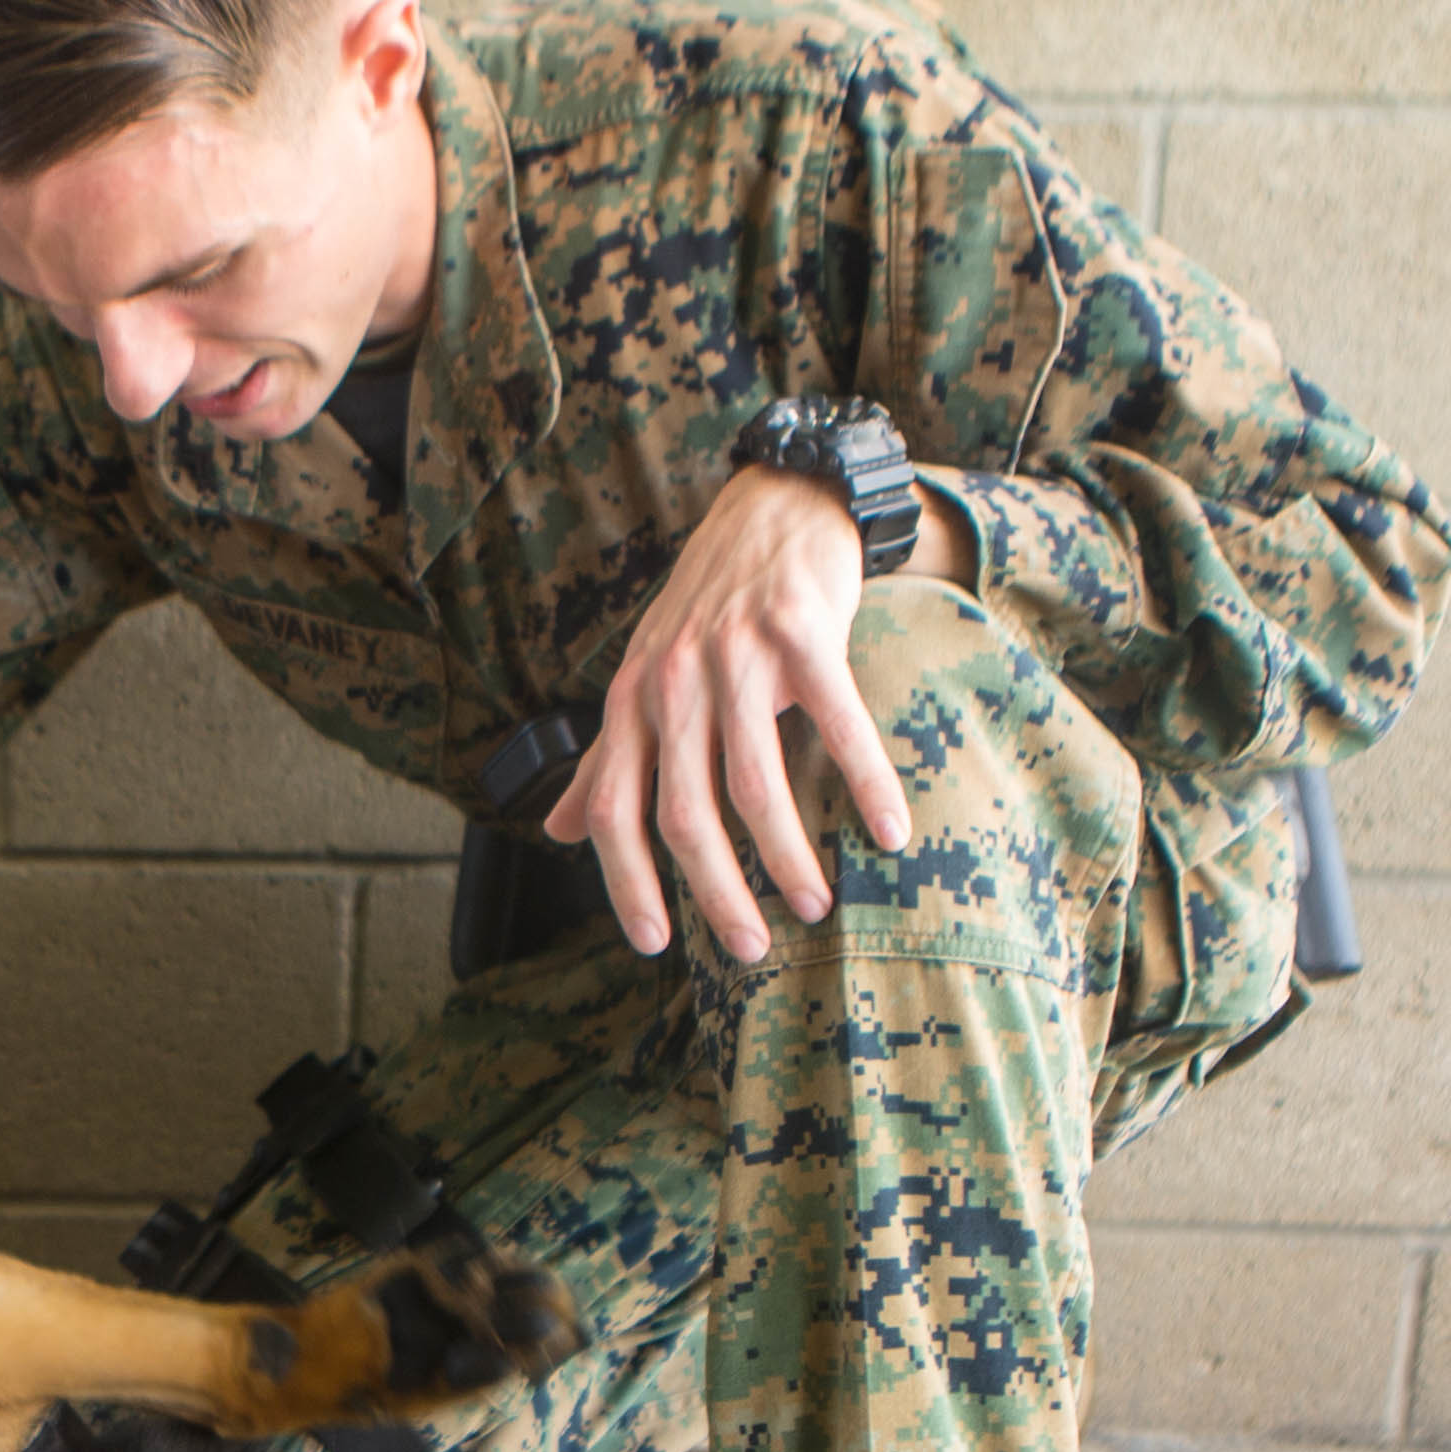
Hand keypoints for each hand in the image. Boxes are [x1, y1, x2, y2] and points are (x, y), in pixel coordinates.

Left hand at [543, 464, 970, 964]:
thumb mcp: (642, 678)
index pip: (613, 808)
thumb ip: (603, 760)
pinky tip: (892, 832)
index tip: (656, 943)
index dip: (627, 881)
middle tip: (751, 946)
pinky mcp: (803, 634)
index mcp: (630, 701)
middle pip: (685, 813)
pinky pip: (838, 725)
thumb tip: (558, 833)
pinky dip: (867, 785)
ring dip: (786, 858)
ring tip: (814, 905)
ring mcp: (737, 657)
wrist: (776, 505)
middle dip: (716, 892)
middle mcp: (673, 682)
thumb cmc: (708, 606)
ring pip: (755, 784)